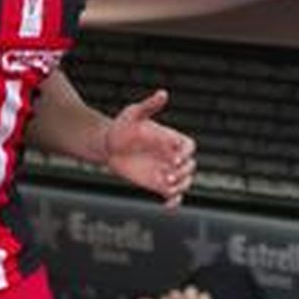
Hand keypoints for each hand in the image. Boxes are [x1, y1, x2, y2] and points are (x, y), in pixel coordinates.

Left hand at [105, 90, 195, 206]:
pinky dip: (174, 202)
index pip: (189, 147)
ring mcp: (166, 170)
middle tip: (168, 174)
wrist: (108, 145)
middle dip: (183, 172)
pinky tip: (167, 205)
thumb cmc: (122, 126)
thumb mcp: (134, 113)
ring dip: (180, 186)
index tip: (174, 157)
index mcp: (171, 138)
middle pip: (190, 166)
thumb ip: (149, 105)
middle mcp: (171, 155)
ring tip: (166, 186)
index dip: (185, 153)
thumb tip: (163, 93)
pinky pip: (173, 195)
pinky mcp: (157, 184)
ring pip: (184, 182)